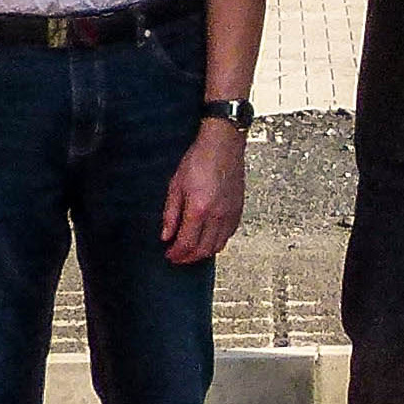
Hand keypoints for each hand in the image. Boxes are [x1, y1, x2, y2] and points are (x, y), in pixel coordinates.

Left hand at [160, 120, 248, 264]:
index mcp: (199, 209)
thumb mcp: (176, 185)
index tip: (169, 255)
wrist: (223, 145)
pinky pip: (228, 235)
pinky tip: (208, 238)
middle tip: (178, 257)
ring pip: (218, 246)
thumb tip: (166, 235)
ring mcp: (230, 214)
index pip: (186, 243)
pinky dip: (217, 242)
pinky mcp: (238, 210)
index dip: (176, 254)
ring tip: (191, 250)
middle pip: (203, 250)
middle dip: (188, 258)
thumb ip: (170, 214)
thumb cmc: (199, 159)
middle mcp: (217, 215)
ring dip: (203, 253)